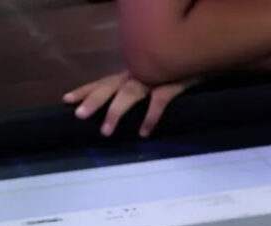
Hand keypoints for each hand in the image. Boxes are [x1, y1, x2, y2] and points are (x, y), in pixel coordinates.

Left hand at [63, 71, 197, 137]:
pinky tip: (143, 133)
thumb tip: (125, 102)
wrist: (205, 46)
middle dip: (93, 100)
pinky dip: (150, 117)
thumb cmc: (179, 62)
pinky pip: (159, 101)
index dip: (85, 90)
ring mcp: (154, 76)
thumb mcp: (155, 72)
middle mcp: (138, 72)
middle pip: (110, 86)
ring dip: (117, 112)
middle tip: (78, 116)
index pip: (103, 82)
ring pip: (130, 93)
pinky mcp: (172, 82)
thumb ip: (140, 83)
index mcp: (131, 72)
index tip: (66, 100)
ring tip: (105, 131)